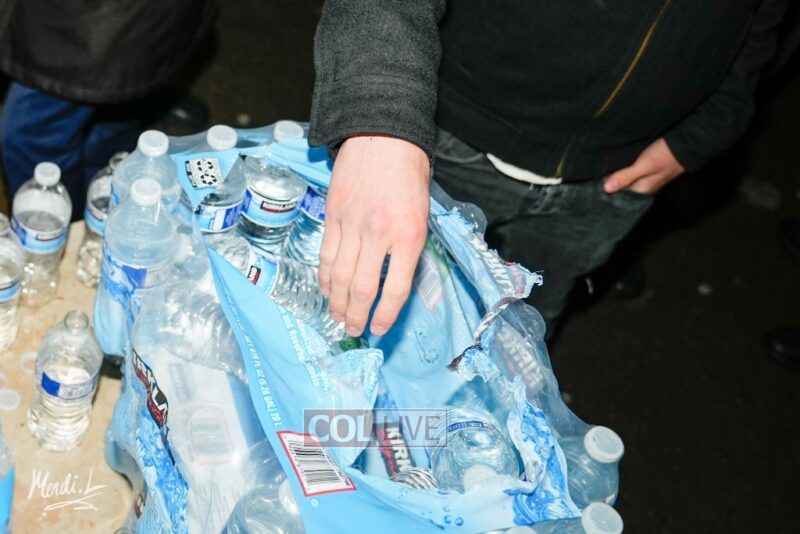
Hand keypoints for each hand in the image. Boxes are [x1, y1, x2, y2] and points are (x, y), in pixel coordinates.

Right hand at [319, 136, 429, 336]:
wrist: (383, 135)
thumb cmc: (410, 174)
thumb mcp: (423, 213)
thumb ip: (410, 246)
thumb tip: (393, 279)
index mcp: (409, 235)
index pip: (396, 288)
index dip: (386, 314)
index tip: (379, 328)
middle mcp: (379, 234)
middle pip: (362, 288)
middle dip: (357, 315)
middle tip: (353, 330)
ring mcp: (352, 225)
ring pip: (340, 276)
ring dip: (337, 302)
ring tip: (338, 317)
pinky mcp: (333, 215)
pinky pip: (326, 254)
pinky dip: (325, 277)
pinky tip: (326, 289)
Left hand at [603, 138, 684, 194]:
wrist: (688, 142)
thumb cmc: (665, 154)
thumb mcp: (644, 165)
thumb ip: (626, 177)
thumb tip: (606, 189)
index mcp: (642, 189)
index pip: (619, 189)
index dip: (609, 181)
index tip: (600, 172)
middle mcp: (645, 185)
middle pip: (624, 182)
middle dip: (615, 174)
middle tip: (606, 163)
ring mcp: (650, 177)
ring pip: (630, 174)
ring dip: (622, 168)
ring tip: (613, 159)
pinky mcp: (653, 167)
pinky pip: (637, 168)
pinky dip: (631, 164)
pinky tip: (626, 156)